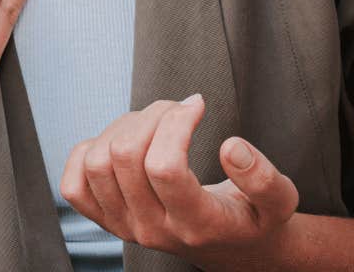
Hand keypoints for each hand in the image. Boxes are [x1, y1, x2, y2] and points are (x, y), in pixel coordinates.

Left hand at [60, 95, 299, 269]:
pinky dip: (90, 151)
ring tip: (154, 123)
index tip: (197, 104)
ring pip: (96, 162)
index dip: (176, 123)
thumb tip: (231, 147)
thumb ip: (264, 178)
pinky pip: (73, 184)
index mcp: (196, 225)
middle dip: (150, 116)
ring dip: (123, 127)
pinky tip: (124, 143)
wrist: (233, 248)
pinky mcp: (106, 221)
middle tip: (178, 108)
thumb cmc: (255, 218)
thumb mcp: (280, 202)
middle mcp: (152, 230)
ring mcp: (124, 228)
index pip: (164, 168)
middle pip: (125, 157)